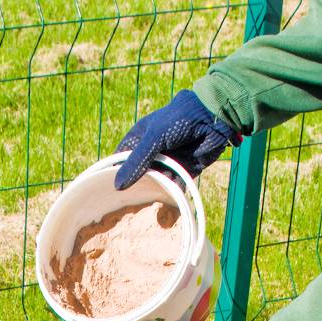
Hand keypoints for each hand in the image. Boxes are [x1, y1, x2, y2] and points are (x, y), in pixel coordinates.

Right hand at [114, 90, 239, 189]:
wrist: (213, 118)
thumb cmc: (180, 119)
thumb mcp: (153, 138)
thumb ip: (136, 162)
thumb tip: (117, 186)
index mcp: (139, 140)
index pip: (120, 161)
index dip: (114, 174)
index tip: (108, 191)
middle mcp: (151, 153)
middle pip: (137, 175)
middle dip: (134, 187)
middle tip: (127, 202)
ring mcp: (166, 163)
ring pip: (154, 183)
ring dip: (153, 190)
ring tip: (150, 199)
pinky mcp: (181, 172)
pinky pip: (171, 186)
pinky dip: (169, 192)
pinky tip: (166, 199)